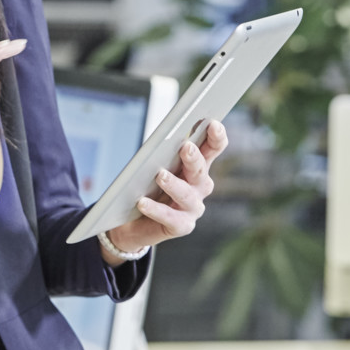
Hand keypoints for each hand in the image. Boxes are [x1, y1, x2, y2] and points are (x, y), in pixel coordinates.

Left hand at [101, 120, 228, 264]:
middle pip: (201, 170)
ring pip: (186, 195)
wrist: (133, 220)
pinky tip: (143, 202)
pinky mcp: (181, 226)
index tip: (212, 123)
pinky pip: (170, 218)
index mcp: (198, 166)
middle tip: (185, 147)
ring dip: (174, 184)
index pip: (214, 148)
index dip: (216, 136)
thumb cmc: (147, 185)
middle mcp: (200, 186)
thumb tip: (163, 136)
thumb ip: (163, 151)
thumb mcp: (155, 164)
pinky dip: (156, 209)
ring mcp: (193, 208)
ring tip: (160, 175)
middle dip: (194, 158)